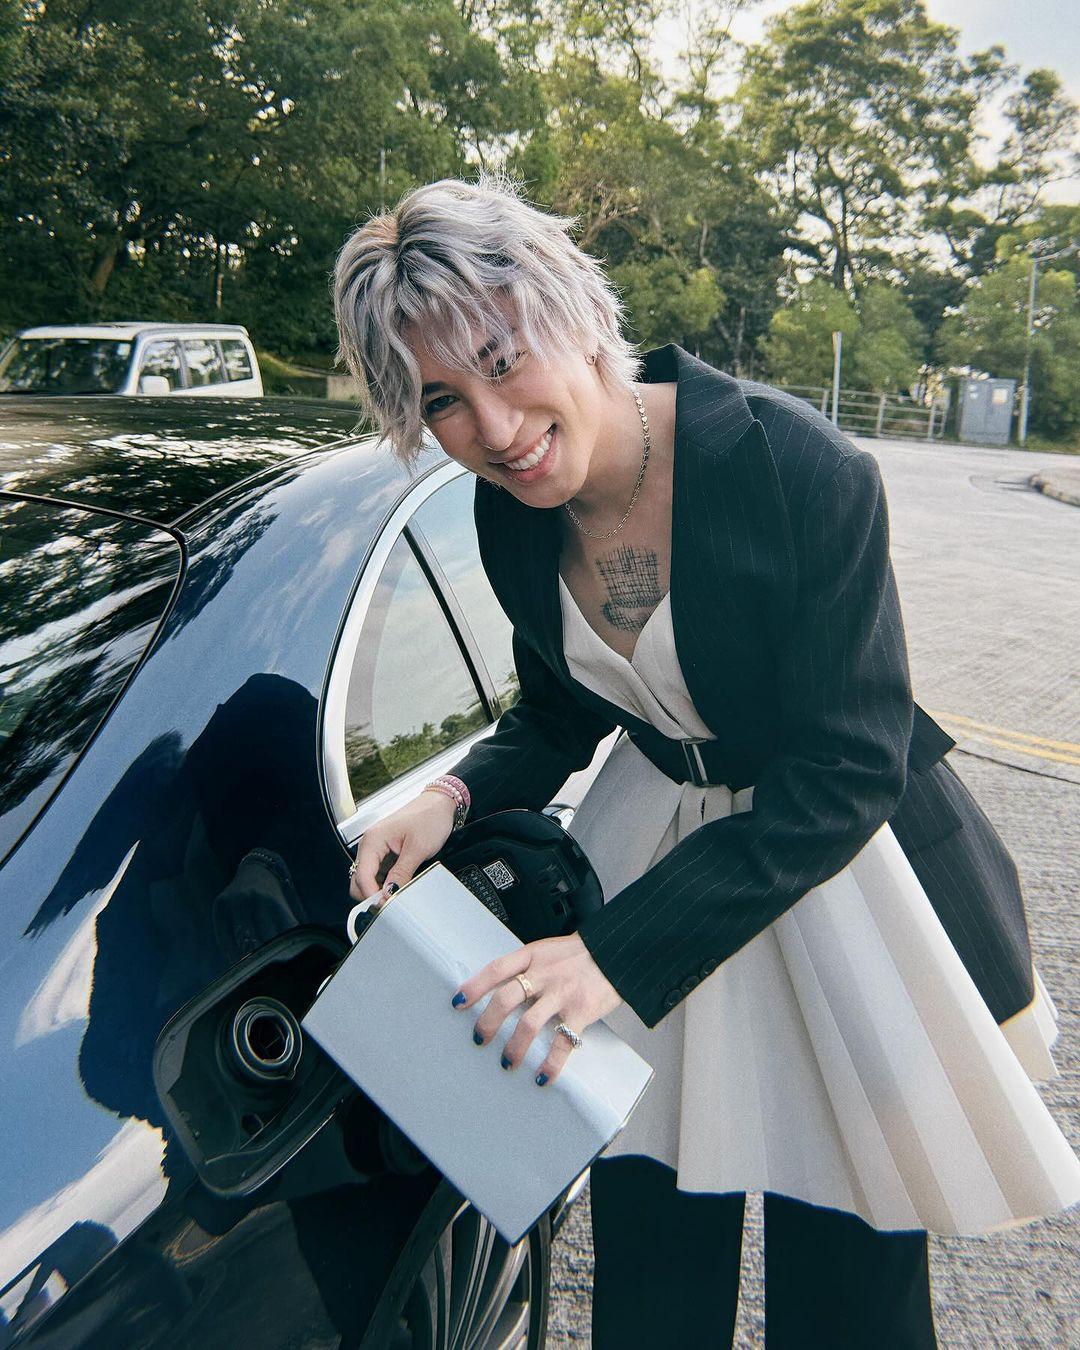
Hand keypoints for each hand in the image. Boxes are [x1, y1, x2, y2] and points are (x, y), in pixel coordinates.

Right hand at [349, 792, 456, 903]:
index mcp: (373, 840)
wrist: (440, 803)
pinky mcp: (386, 854)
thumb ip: (401, 873)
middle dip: (371, 895)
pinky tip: (400, 887)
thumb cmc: (429, 817)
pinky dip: (386, 884)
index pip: (362, 876)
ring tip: (398, 896)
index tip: (386, 907)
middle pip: (358, 880)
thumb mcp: (418, 848)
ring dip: (379, 890)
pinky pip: (379, 875)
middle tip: (391, 904)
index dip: (372, 895)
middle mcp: (370, 845)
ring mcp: (377, 850)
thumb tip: (389, 894)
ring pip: (368, 880)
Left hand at [452, 933, 622, 1084]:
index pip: (496, 969)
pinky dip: (551, 1063)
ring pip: (529, 1024)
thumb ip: (528, 968)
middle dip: (487, 1023)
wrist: (618, 952)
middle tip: (479, 1039)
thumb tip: (503, 992)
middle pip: (506, 998)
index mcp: (533, 956)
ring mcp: (562, 993)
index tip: (458, 1002)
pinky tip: (543, 1077)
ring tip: (507, 1062)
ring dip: (513, 1048)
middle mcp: (544, 974)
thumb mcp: (549, 951)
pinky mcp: (581, 1011)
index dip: (475, 986)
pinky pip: (562, 1042)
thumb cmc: (581, 954)